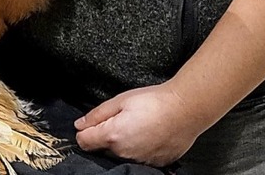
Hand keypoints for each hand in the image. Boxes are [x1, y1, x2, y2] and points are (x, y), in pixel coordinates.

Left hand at [74, 82, 201, 165]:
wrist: (185, 110)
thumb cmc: (154, 102)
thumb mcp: (121, 100)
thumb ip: (97, 114)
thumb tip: (79, 125)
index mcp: (112, 136)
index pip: (83, 142)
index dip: (85, 131)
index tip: (92, 123)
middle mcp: (123, 154)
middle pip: (102, 149)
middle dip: (105, 136)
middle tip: (121, 119)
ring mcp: (139, 162)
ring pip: (120, 155)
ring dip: (122, 143)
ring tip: (138, 125)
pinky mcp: (153, 165)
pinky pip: (137, 158)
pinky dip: (138, 148)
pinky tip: (148, 134)